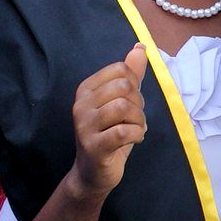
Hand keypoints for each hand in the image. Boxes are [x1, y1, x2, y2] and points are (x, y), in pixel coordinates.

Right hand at [68, 45, 147, 199]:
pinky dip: (137, 134)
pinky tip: (134, 139)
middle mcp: (80, 105)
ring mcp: (84, 126)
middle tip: (134, 118)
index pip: (120, 70)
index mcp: (86, 89)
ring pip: (123, 107)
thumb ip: (131, 75)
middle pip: (123, 87)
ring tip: (135, 129)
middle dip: (138, 102)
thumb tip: (140, 47)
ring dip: (139, 119)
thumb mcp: (122, 101)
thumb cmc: (110, 134)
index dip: (135, 84)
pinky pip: (124, 131)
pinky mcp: (93, 146)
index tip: (131, 102)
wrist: (93, 173)